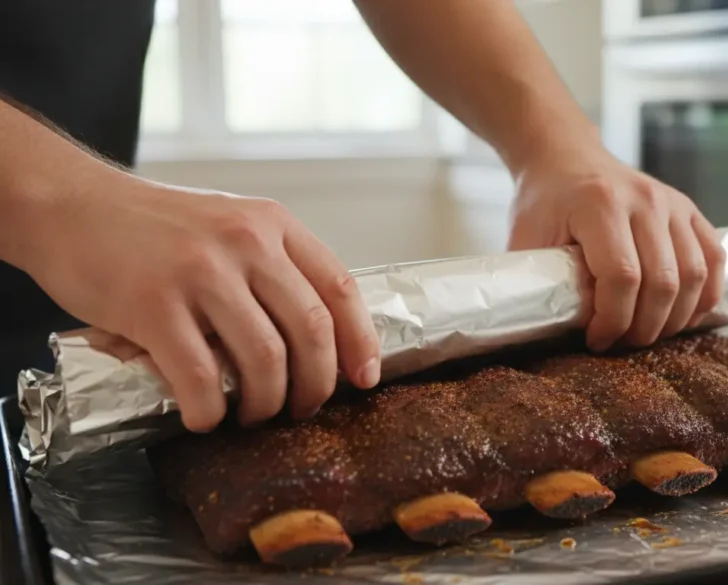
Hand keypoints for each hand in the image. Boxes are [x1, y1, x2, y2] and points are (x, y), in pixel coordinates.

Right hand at [23, 173, 380, 431]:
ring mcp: (200, 272)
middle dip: (316, 385)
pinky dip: (211, 412)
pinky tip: (205, 417)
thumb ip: (273, 268)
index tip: (364, 377)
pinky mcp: (153, 305)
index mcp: (272, 224)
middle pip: (311, 330)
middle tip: (302, 408)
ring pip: (266, 359)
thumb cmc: (153, 226)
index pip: (340, 287)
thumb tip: (317, 340)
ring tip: (253, 414)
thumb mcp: (230, 225)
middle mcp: (245, 242)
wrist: (71, 205)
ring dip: (267, 403)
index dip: (361, 341)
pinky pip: (201, 378)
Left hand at [508, 147, 725, 351]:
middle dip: (644, 327)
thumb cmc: (544, 202)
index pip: (622, 276)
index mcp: (601, 205)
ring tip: (647, 333)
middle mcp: (644, 200)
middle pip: (662, 282)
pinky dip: (706, 295)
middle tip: (622, 344)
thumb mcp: (528, 237)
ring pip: (694, 275)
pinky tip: (682, 316)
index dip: (613, 319)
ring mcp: (673, 203)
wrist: (567, 157)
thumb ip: (541, 280)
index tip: (597, 339)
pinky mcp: (689, 210)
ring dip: (674, 318)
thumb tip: (553, 331)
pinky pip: (715, 258)